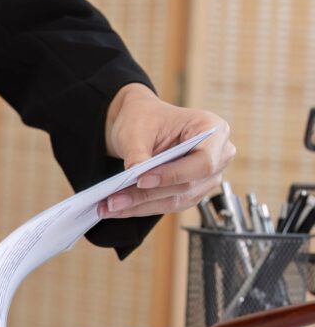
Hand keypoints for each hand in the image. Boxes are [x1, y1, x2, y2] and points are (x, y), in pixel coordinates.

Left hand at [99, 83, 235, 218]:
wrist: (142, 122)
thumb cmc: (145, 118)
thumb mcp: (137, 129)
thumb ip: (138, 154)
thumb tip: (134, 178)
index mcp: (213, 129)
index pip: (202, 162)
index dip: (173, 175)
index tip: (141, 180)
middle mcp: (218, 156)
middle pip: (187, 185)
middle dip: (147, 195)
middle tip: (114, 200)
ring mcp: (206, 178)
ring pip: (175, 200)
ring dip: (139, 206)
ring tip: (109, 207)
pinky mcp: (190, 192)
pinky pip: (166, 205)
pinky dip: (140, 207)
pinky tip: (116, 208)